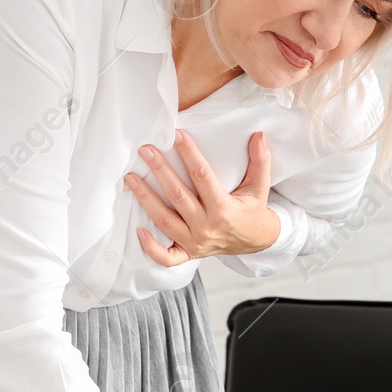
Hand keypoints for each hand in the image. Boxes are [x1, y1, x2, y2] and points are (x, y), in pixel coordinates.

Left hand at [126, 130, 280, 264]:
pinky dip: (151, 247)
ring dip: (146, 198)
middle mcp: (207, 227)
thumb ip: (260, 160)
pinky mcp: (189, 253)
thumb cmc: (253, 210)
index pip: (203, 177)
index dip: (189, 154)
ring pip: (165, 221)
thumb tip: (259, 135)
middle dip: (161, 170)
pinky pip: (166, 256)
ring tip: (131, 178)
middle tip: (146, 150)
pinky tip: (138, 229)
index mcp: (224, 209)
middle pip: (178, 196)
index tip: (177, 136)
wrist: (256, 241)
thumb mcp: (260, 186)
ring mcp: (196, 243)